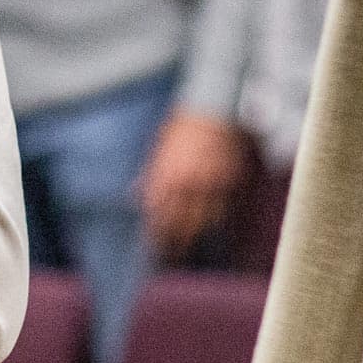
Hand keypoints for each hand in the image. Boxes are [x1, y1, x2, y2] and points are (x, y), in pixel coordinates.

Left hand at [139, 109, 246, 253]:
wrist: (213, 109)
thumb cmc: (182, 127)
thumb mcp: (159, 148)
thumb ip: (148, 175)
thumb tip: (132, 195)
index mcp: (166, 174)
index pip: (158, 211)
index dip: (156, 230)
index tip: (153, 243)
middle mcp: (187, 182)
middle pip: (180, 221)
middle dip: (175, 240)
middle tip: (171, 254)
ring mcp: (211, 183)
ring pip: (204, 219)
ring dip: (197, 233)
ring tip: (192, 246)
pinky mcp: (230, 180)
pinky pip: (224, 207)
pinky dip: (218, 219)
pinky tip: (214, 228)